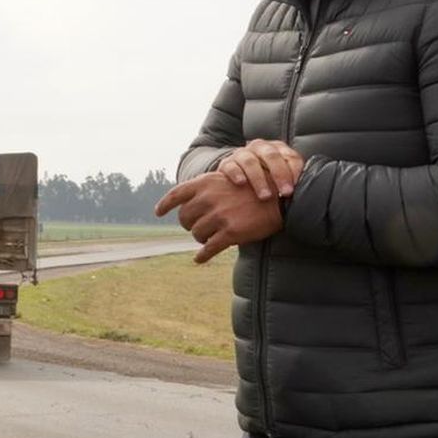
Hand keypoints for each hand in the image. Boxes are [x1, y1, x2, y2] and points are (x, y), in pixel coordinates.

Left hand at [155, 172, 283, 262]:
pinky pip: (208, 249)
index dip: (165, 204)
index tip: (157, 212)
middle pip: (184, 218)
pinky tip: (200, 259)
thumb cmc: (254, 188)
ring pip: (196, 234)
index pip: (177, 194)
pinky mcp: (230, 233)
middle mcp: (209, 198)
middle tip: (198, 228)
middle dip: (190, 225)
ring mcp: (219, 216)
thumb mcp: (227, 179)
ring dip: (201, 238)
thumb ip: (207, 190)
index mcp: (206, 183)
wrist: (280, 197)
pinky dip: (202, 256)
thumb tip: (188, 205)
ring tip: (209, 238)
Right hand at [217, 139, 304, 200]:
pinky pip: (230, 165)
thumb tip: (307, 195)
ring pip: (250, 161)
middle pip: (271, 156)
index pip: (290, 156)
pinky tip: (241, 183)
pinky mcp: (227, 163)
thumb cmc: (265, 179)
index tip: (297, 188)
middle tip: (286, 192)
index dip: (295, 171)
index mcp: (277, 149)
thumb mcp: (280, 177)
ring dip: (259, 179)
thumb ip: (291, 180)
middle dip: (280, 174)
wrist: (238, 175)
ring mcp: (242, 154)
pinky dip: (236, 173)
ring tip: (265, 196)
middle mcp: (260, 147)